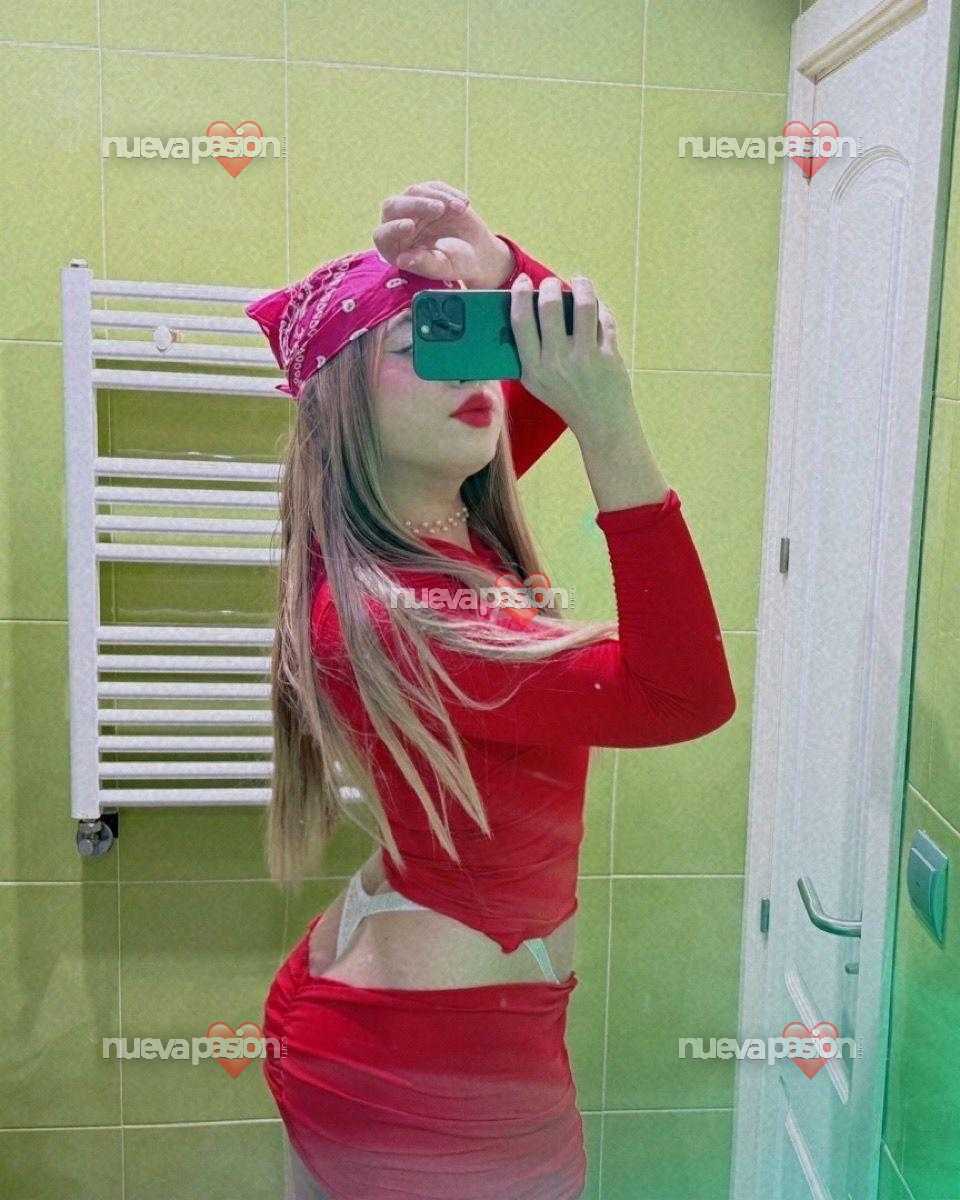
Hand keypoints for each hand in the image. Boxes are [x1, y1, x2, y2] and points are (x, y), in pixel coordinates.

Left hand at [372, 180, 511, 285]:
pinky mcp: (428, 194)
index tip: (410, 226)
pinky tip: (464, 206)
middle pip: (393, 206)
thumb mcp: (442, 267)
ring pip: (414, 192)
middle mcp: (397, 224)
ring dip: (437, 197)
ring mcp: (412, 207)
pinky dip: (449, 194)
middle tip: (439, 209)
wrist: (476, 254)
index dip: (393, 229)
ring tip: (460, 209)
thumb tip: (402, 260)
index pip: (382, 234)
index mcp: (394, 247)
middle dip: (416, 205)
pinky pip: (434, 187)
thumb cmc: (456, 266)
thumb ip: (423, 264)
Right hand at [509, 274, 633, 438]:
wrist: (600, 423)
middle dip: (550, 286)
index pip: (520, 321)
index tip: (522, 282)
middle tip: (552, 284)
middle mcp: (556, 362)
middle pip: (550, 306)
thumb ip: (528, 353)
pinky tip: (596, 306)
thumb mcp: (536, 382)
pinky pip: (604, 319)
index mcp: (533, 368)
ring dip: (581, 286)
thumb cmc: (566, 398)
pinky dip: (601, 309)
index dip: (519, 295)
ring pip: (583, 305)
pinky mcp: (609, 356)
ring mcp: (584, 358)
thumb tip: (524, 308)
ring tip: (579, 282)